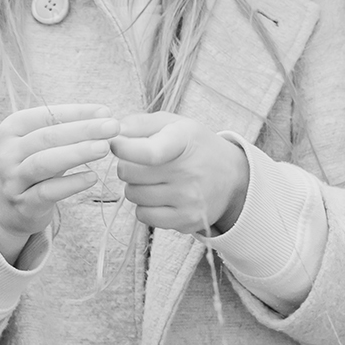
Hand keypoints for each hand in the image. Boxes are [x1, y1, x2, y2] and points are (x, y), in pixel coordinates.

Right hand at [0, 104, 119, 262]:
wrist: (7, 208)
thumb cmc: (33, 167)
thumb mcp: (42, 145)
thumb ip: (67, 130)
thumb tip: (104, 115)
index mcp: (11, 128)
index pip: (46, 115)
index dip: (77, 112)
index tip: (106, 112)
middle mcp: (7, 152)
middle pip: (47, 137)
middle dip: (83, 130)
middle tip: (112, 127)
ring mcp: (12, 180)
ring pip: (44, 163)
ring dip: (77, 153)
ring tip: (104, 148)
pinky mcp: (23, 205)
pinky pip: (47, 192)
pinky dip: (71, 184)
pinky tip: (92, 177)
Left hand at [110, 112, 249, 233]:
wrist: (232, 178)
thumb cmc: (195, 146)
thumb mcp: (174, 124)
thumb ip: (141, 123)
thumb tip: (113, 132)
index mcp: (184, 141)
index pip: (148, 152)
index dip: (124, 148)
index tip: (115, 143)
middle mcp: (188, 172)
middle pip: (129, 173)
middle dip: (127, 165)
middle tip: (139, 162)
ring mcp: (188, 200)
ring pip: (133, 195)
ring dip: (134, 186)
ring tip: (152, 179)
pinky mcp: (185, 221)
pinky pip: (143, 216)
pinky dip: (144, 206)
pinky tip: (158, 196)